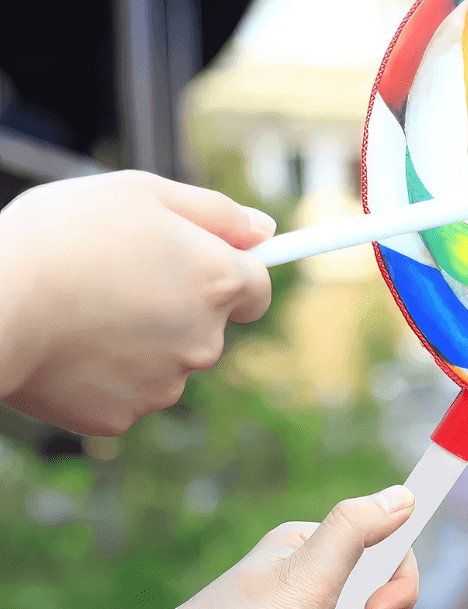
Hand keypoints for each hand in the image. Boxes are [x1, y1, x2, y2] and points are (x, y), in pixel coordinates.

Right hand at [0, 169, 273, 434]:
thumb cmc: (60, 236)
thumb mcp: (141, 192)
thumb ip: (214, 212)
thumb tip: (264, 230)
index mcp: (218, 282)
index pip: (258, 288)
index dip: (232, 273)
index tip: (202, 266)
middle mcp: (205, 340)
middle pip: (208, 325)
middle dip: (176, 304)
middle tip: (116, 279)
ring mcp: (165, 385)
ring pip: (166, 360)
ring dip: (140, 340)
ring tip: (82, 310)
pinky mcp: (121, 416)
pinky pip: (124, 391)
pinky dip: (103, 373)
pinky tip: (67, 347)